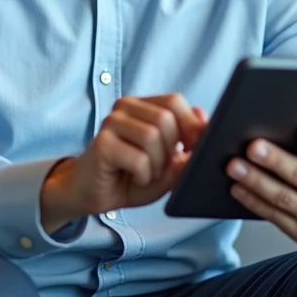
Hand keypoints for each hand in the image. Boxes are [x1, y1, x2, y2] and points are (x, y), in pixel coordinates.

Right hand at [41, 95, 206, 233]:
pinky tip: (133, 178)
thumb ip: (188, 144)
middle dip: (171, 150)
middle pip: (166, 119)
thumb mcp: (168, 164)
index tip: (193, 149)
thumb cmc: (130, 177)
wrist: (91, 195)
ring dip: (157, 165)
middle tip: (160, 168)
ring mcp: (111, 123)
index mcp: (142, 105)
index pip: (174, 101)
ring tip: (145, 174)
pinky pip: (139, 158)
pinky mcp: (102, 143)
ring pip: (153, 137)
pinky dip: (143, 175)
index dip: (191, 126)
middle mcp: (125, 107)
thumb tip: (205, 121)